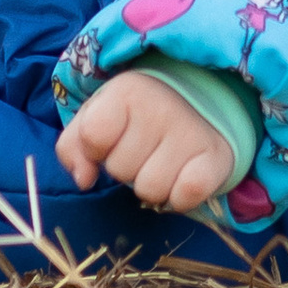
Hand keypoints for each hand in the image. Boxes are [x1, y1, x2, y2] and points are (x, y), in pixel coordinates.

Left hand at [55, 71, 235, 211]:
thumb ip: (73, 146)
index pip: (93, 136)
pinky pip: (185, 196)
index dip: (96, 148)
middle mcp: (161, 108)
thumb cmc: (139, 114)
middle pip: (120, 169)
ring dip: (152, 184)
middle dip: (126, 166)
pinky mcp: (215, 158)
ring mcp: (191, 132)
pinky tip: (182, 177)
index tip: (112, 138)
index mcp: (128, 90)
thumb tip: (83, 180)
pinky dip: (179, 197)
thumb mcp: (98, 115)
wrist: (202, 99)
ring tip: (163, 161)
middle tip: (145, 148)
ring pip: (149, 190)